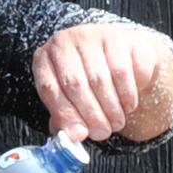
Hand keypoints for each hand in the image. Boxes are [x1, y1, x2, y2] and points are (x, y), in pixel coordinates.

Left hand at [32, 21, 172, 145]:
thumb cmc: (88, 83)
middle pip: (74, 84)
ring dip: (110, 108)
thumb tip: (74, 136)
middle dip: (91, 115)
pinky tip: (128, 106)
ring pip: (99, 79)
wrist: (120, 57)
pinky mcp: (116, 36)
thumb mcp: (70, 100)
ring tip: (116, 123)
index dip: (65, 114)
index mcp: (44, 59)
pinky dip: (126, 94)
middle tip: (103, 133)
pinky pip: (121, 71)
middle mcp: (63, 41)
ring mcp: (90, 35)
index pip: (49, 88)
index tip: (80, 135)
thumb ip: (67, 120)